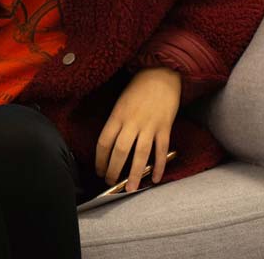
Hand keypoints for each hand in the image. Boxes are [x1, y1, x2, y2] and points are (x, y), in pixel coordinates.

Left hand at [95, 67, 181, 191]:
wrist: (161, 74)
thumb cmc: (137, 88)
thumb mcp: (119, 103)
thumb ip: (116, 123)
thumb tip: (111, 145)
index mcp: (117, 116)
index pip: (104, 142)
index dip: (100, 159)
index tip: (98, 170)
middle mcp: (131, 122)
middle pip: (120, 151)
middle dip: (113, 170)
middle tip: (111, 183)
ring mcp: (149, 126)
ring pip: (140, 154)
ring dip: (134, 173)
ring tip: (130, 188)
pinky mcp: (165, 127)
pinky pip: (161, 150)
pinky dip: (159, 165)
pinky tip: (156, 178)